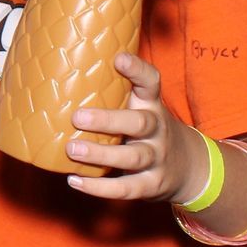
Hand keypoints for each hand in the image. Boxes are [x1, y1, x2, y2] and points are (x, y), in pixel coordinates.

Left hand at [64, 52, 203, 201]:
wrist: (189, 167)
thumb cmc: (147, 130)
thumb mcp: (140, 107)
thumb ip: (113, 94)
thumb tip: (57, 75)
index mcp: (152, 105)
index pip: (151, 83)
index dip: (137, 70)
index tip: (119, 58)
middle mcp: (157, 129)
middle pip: (140, 122)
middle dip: (108, 120)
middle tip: (77, 117)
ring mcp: (157, 158)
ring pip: (133, 156)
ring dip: (101, 154)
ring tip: (71, 150)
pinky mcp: (152, 184)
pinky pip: (128, 188)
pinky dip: (100, 188)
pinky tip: (75, 181)